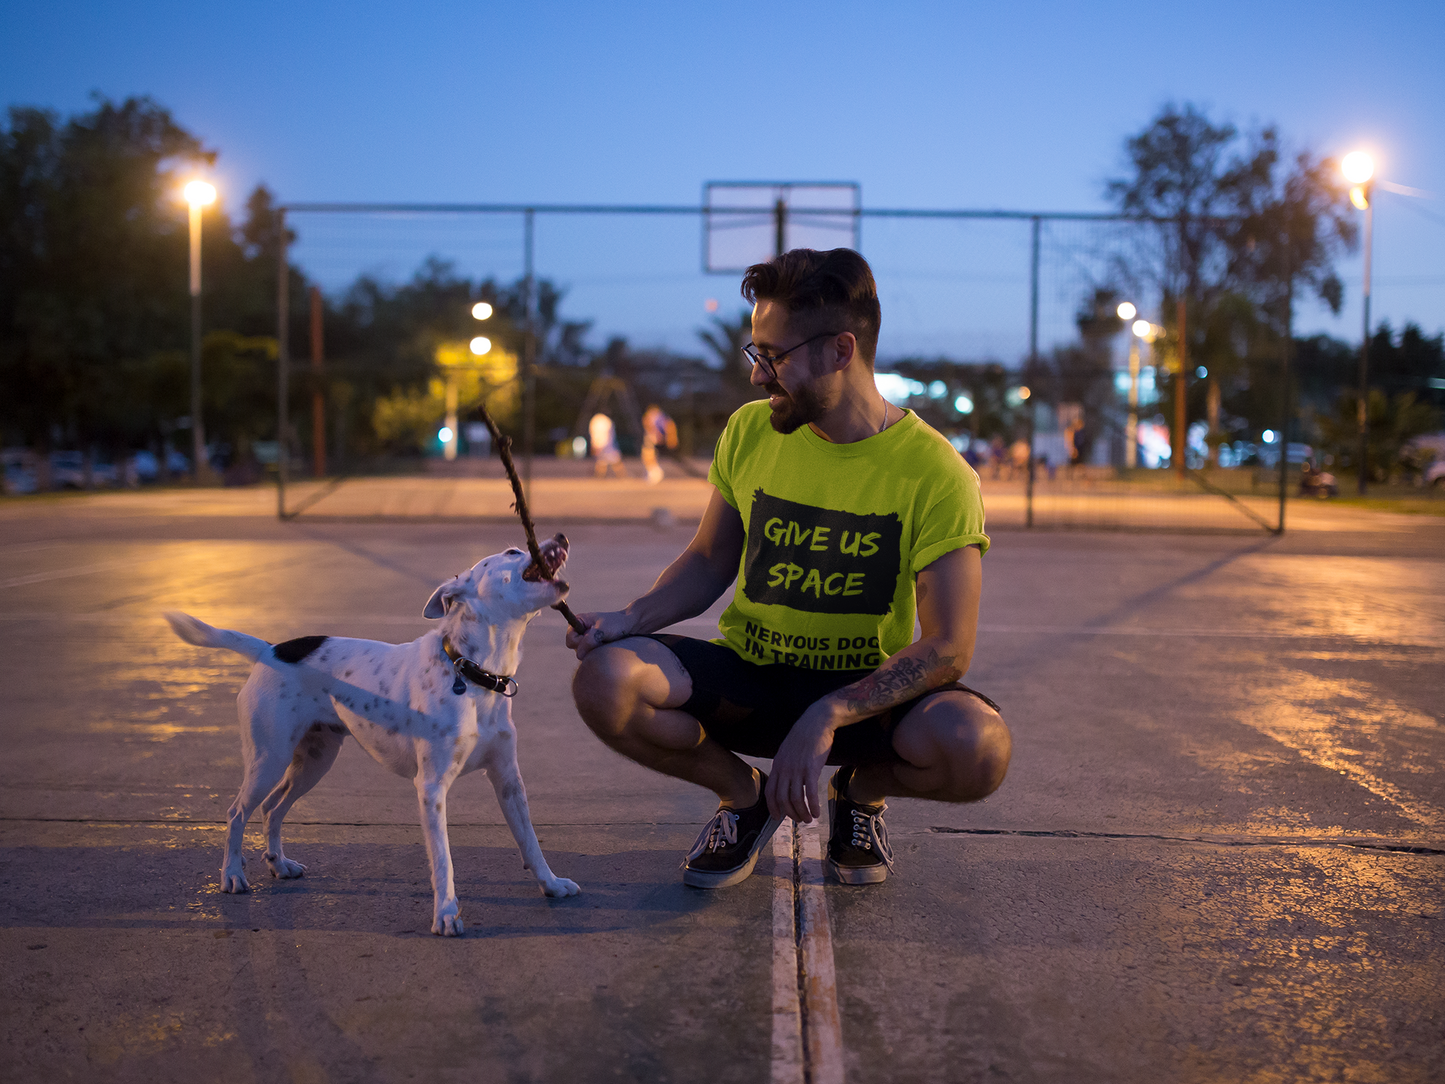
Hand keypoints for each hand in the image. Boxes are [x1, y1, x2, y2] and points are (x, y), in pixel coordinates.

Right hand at [565, 610, 638, 659]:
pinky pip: (591, 656)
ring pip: (583, 654)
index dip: (580, 642)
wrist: (631, 625)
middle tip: (602, 640)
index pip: (570, 639)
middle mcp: (580, 631)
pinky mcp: (593, 647)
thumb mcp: (602, 631)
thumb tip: (579, 655)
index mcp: (578, 621)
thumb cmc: (616, 624)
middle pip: (575, 649)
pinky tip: (607, 647)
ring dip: (595, 650)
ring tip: (606, 642)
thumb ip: (589, 641)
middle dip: (588, 647)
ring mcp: (586, 640)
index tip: (593, 638)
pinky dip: (598, 653)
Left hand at [765, 703, 837, 822]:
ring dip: (802, 812)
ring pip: (796, 799)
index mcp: (778, 765)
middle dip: (790, 813)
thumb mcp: (787, 751)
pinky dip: (813, 806)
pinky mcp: (811, 768)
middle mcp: (785, 769)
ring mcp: (797, 769)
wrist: (816, 721)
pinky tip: (817, 812)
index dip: (772, 807)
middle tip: (799, 820)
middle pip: (783, 799)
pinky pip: (810, 793)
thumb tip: (787, 781)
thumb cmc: (804, 736)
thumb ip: (785, 766)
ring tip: (809, 819)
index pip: (770, 792)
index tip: (777, 817)